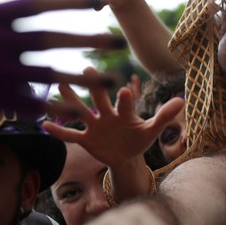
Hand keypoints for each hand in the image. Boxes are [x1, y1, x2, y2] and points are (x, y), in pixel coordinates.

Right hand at [45, 68, 183, 169]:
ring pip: (81, 112)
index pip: (125, 104)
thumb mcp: (152, 130)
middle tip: (88, 69)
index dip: (125, 100)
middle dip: (95, 87)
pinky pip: (71, 135)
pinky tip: (43, 124)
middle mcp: (107, 115)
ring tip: (60, 84)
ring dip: (71, 101)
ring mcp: (94, 126)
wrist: (126, 156)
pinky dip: (59, 131)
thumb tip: (182, 100)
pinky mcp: (86, 139)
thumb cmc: (138, 140)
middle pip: (100, 100)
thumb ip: (164, 116)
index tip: (124, 90)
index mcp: (124, 113)